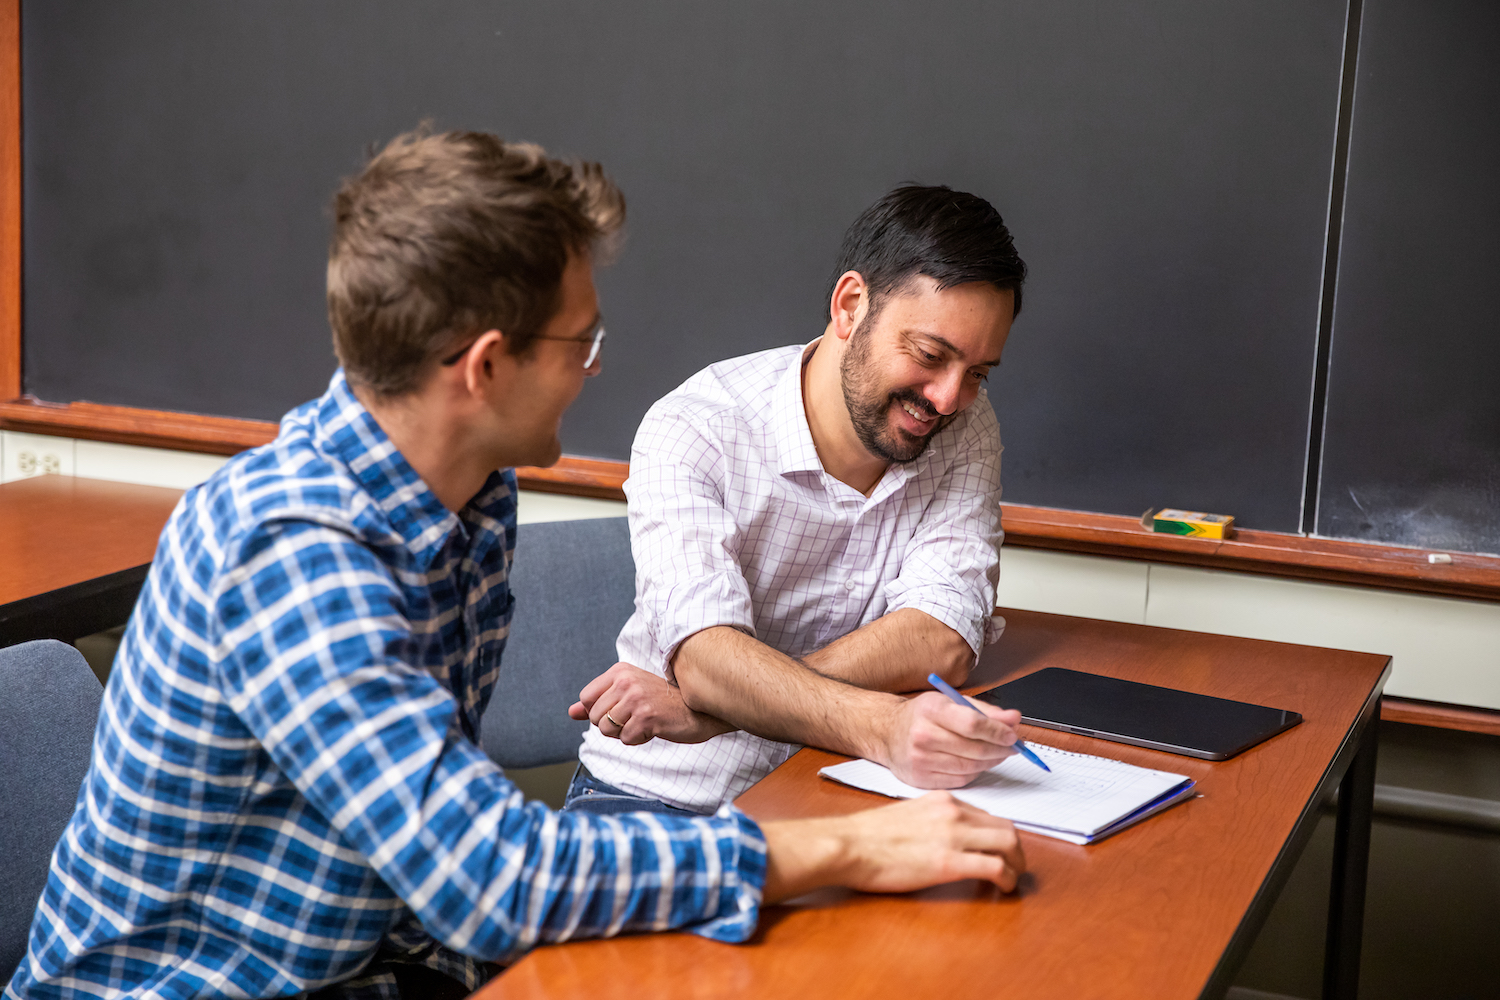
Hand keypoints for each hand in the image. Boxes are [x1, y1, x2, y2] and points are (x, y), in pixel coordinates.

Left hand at [568, 662, 736, 744]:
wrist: (696, 710)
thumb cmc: (661, 702)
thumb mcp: (628, 694)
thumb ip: (597, 703)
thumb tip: (571, 713)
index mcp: (620, 671)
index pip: (586, 698)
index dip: (600, 710)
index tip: (621, 707)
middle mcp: (626, 681)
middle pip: (594, 717)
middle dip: (612, 725)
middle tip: (636, 716)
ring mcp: (636, 699)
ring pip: (607, 730)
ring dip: (624, 733)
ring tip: (643, 722)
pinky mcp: (646, 717)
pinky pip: (626, 740)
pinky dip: (638, 739)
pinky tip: (653, 728)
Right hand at [761, 792, 1025, 900]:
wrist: (848, 845)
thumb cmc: (865, 836)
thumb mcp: (904, 815)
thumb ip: (928, 821)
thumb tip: (938, 838)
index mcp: (942, 800)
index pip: (986, 815)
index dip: (997, 835)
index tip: (997, 850)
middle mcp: (953, 812)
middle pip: (1006, 827)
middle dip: (1017, 850)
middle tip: (1016, 866)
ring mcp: (954, 835)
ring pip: (1009, 844)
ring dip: (1018, 864)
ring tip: (1013, 879)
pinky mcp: (950, 861)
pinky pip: (995, 868)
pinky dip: (1006, 879)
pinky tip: (1002, 889)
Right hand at [879, 691, 1021, 788]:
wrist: (888, 732)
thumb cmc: (922, 716)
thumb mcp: (950, 702)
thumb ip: (984, 711)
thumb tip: (1013, 719)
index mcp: (931, 710)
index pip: (972, 724)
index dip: (998, 731)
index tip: (1012, 734)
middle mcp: (923, 735)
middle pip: (974, 748)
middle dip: (1000, 749)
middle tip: (1012, 746)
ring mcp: (920, 759)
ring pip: (970, 766)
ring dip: (990, 761)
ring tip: (996, 753)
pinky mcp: (921, 778)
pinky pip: (960, 780)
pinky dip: (974, 772)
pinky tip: (976, 763)